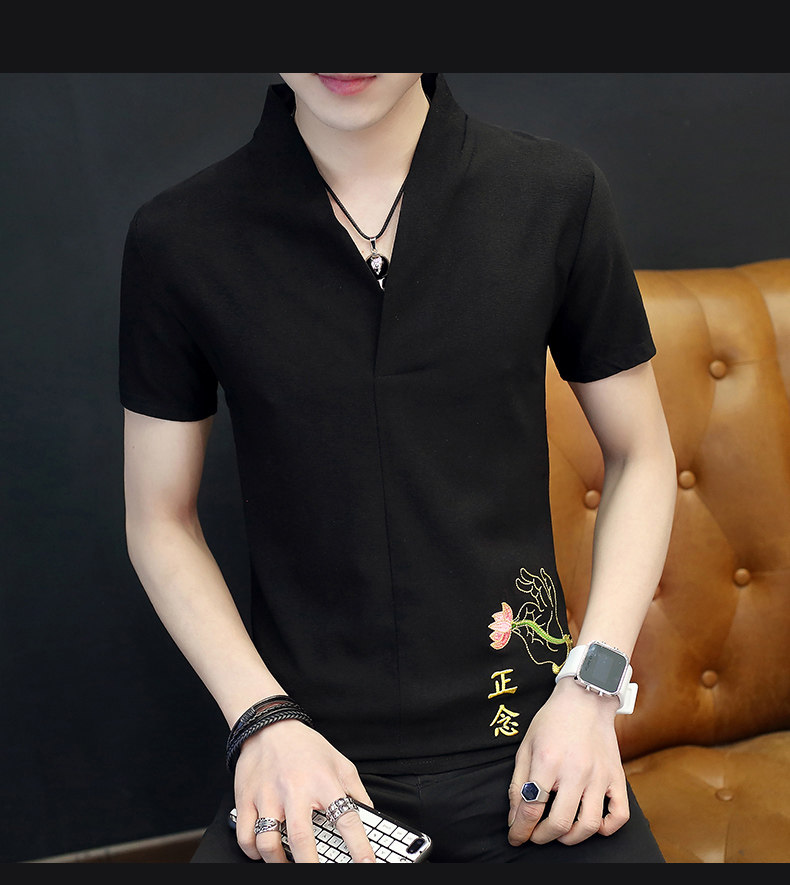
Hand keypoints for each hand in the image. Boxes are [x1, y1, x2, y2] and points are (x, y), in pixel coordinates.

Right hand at [232, 719, 376, 862]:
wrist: (269, 726)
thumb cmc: (305, 746)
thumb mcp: (339, 762)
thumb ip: (355, 790)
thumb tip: (370, 815)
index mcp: (323, 781)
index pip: (346, 818)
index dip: (359, 846)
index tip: (366, 864)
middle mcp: (295, 790)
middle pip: (302, 839)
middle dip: (310, 865)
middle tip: (317, 873)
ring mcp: (268, 796)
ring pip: (268, 843)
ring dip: (279, 862)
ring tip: (288, 863)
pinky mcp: (246, 799)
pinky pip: (246, 837)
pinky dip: (253, 852)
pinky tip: (264, 851)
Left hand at [507, 677, 628, 846]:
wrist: (585, 699)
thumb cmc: (552, 720)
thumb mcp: (526, 745)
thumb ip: (518, 783)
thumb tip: (515, 818)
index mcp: (548, 760)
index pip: (532, 807)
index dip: (520, 829)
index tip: (516, 837)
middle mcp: (575, 770)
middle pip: (559, 822)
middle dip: (542, 837)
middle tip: (535, 835)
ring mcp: (599, 775)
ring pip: (589, 825)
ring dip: (571, 838)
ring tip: (560, 833)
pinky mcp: (617, 777)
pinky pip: (619, 815)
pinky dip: (606, 828)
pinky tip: (592, 824)